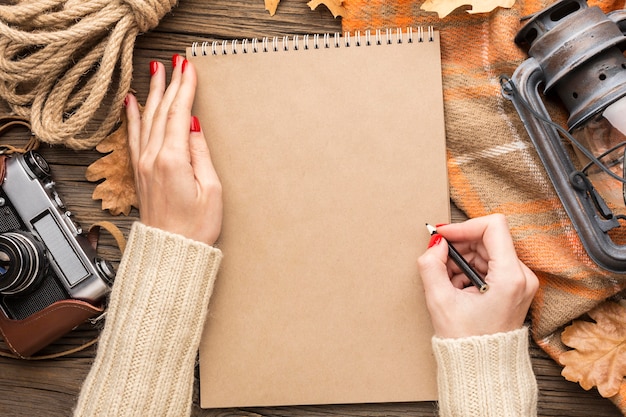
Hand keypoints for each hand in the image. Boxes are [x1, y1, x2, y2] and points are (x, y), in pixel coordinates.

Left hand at [125, 56, 221, 244]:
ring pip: (147, 120)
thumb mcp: (211, 190)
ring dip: (153, 94)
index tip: (189, 67)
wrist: (171, 252)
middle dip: (170, 83)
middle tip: (176, 61)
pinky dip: (133, 117)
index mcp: (173, 160)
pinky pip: (134, 137)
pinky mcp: (139, 173)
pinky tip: (132, 103)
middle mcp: (153, 158)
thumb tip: (193, 127)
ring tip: (156, 72)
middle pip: (162, 112)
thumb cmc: (196, 228)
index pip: (180, 114)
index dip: (185, 88)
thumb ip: (200, 154)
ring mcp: (143, 165)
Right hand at [417, 214, 537, 337]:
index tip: (444, 236)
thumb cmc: (466, 341)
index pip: (493, 226)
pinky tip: (458, 287)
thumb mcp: (440, 300)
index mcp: (510, 277)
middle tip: (440, 262)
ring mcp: (522, 282)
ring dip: (463, 259)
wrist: (482, 368)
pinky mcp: (516, 287)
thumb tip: (436, 244)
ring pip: (488, 250)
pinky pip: (491, 264)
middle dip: (461, 247)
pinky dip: (470, 269)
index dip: (464, 227)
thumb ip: (432, 265)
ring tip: (449, 282)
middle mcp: (522, 276)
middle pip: (489, 238)